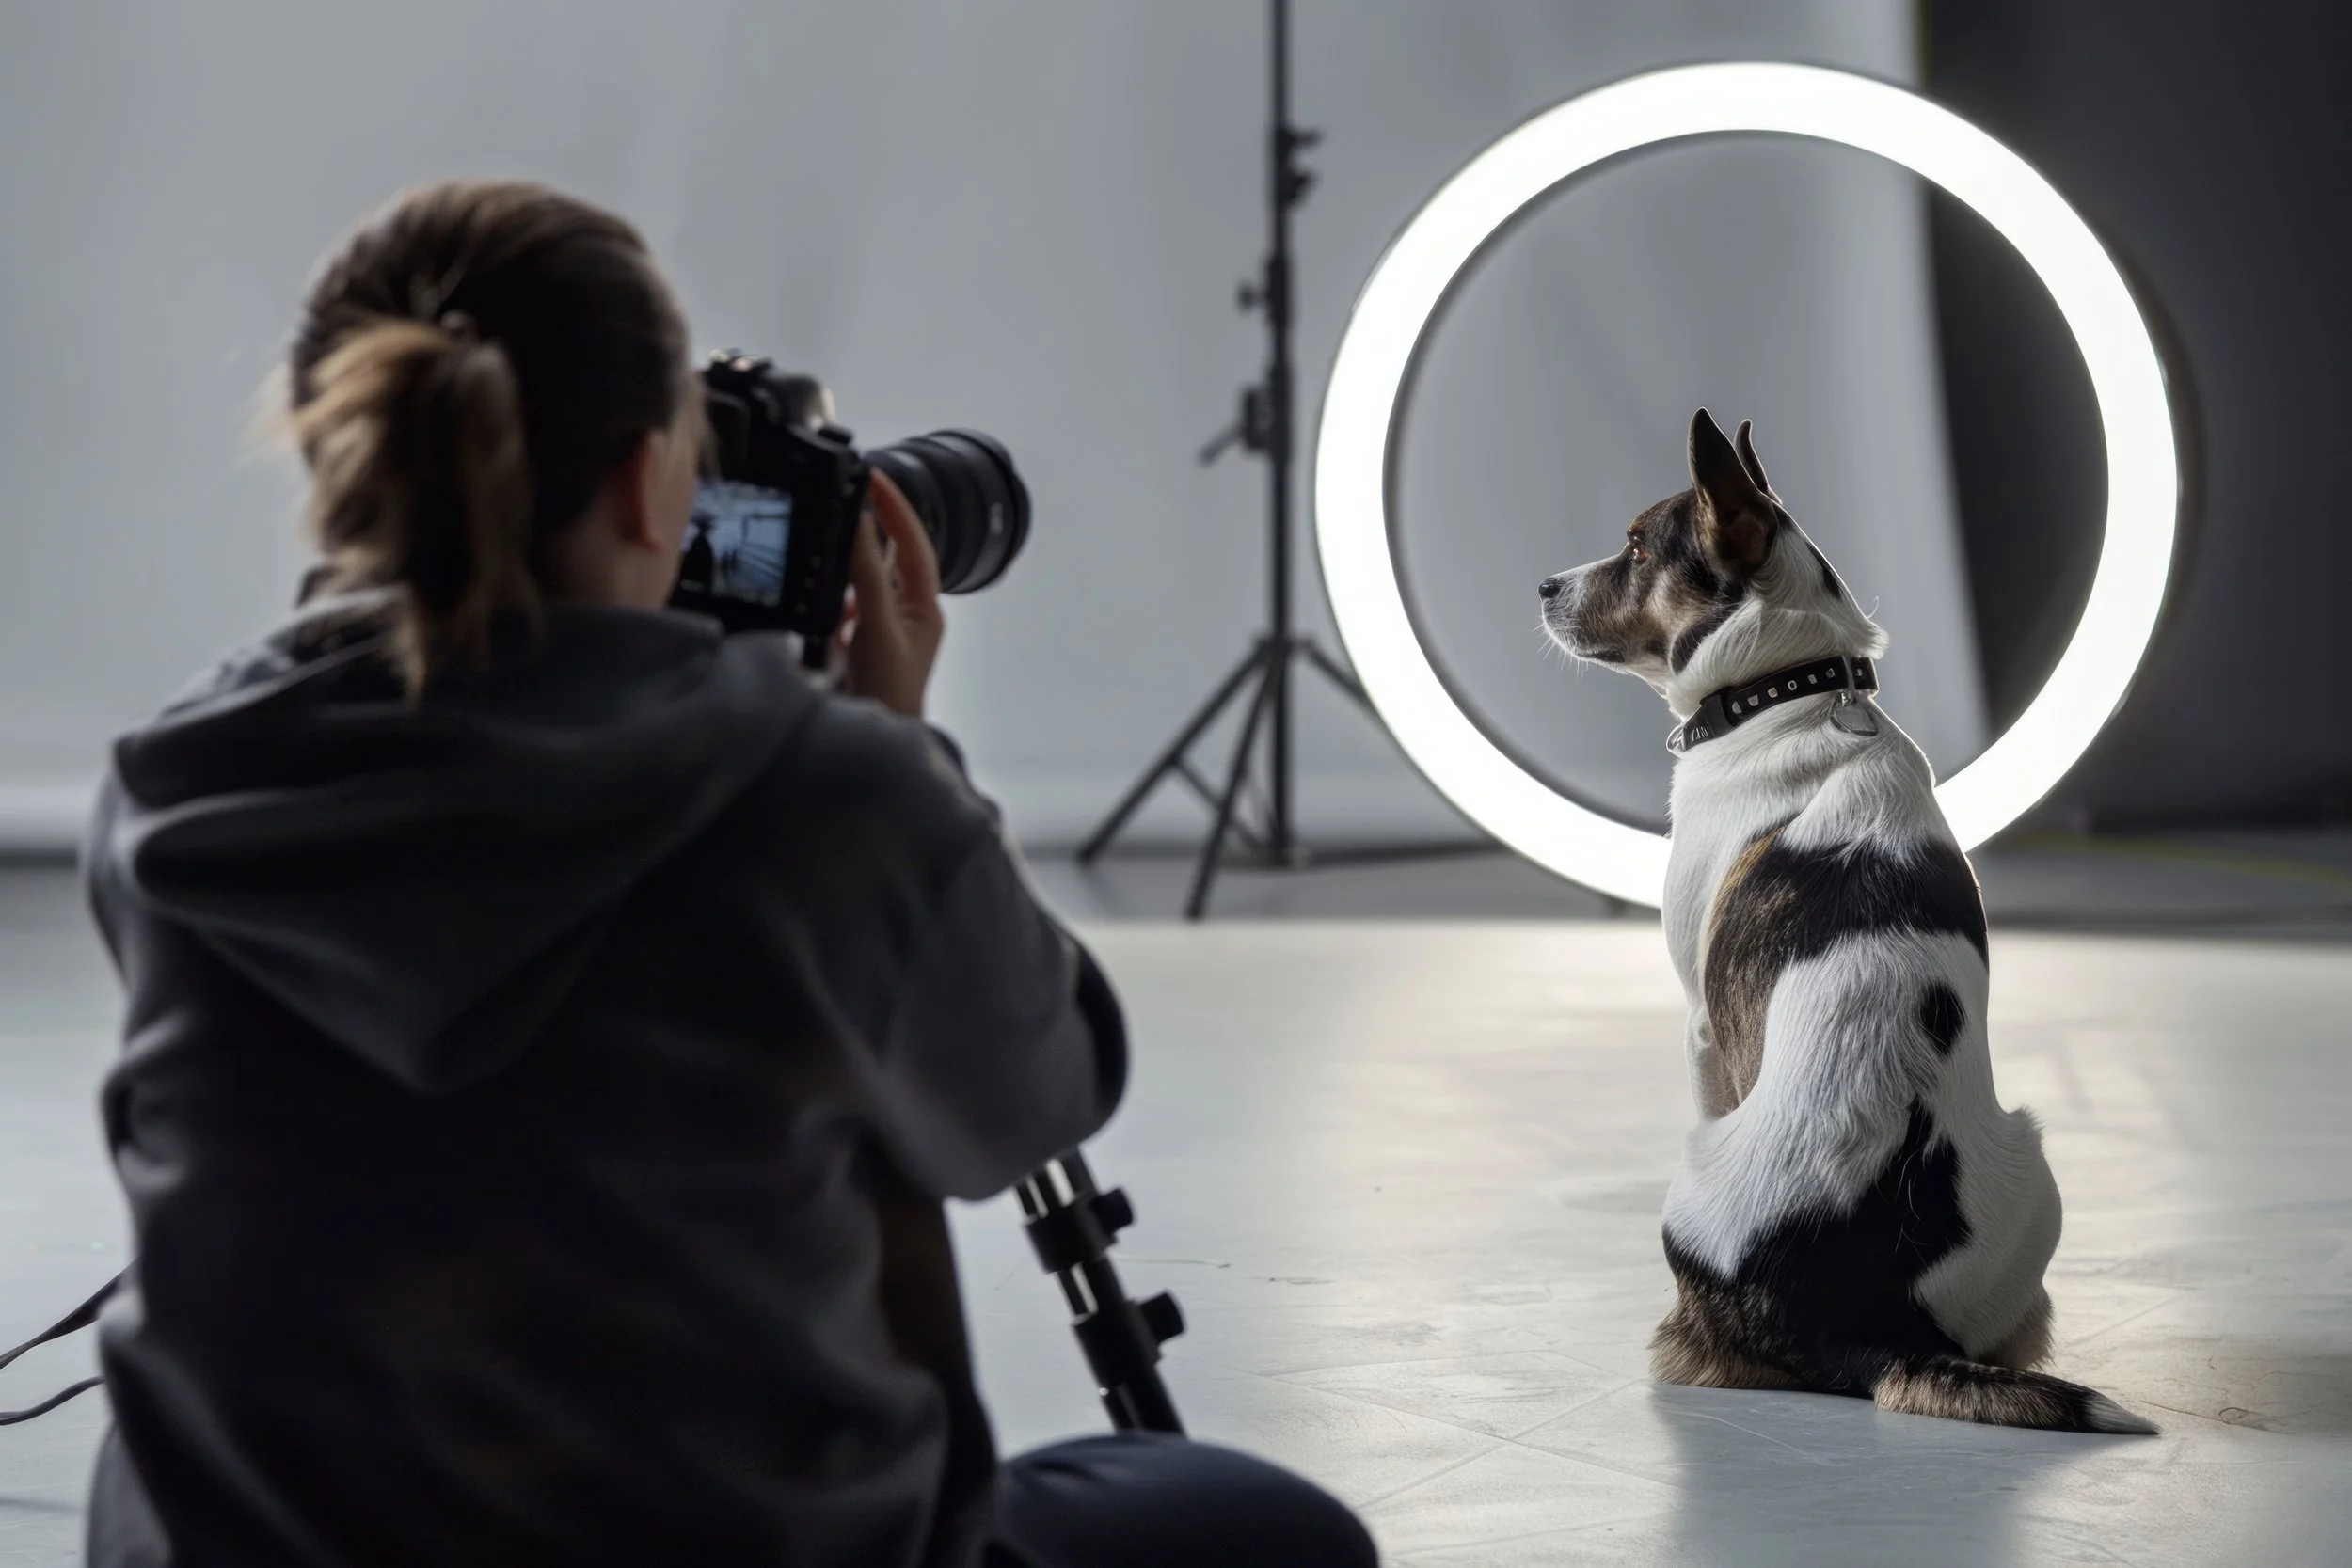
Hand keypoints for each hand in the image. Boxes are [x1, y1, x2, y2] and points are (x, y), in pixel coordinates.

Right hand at [837, 470, 944, 716]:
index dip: (895, 508)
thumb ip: (866, 574)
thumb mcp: (876, 625)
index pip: (913, 544)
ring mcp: (883, 631)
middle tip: (848, 492)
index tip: (873, 477)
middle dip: (873, 525)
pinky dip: (833, 593)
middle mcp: (908, 615)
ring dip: (851, 557)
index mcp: (925, 607)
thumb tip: (859, 524)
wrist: (872, 746)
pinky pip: (846, 607)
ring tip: (831, 530)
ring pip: (867, 580)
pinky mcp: (859, 646)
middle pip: (891, 557)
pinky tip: (820, 590)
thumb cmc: (888, 692)